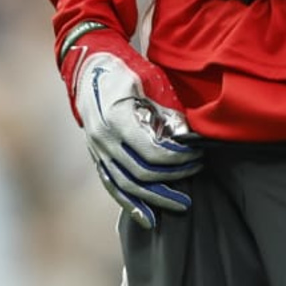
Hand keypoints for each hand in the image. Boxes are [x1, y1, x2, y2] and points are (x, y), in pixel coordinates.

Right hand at [70, 35, 201, 228]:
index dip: (177, 158)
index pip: (151, 151)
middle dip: (172, 179)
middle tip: (197, 173)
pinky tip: (148, 218)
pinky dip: (130, 205)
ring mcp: (97, 150)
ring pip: (127, 186)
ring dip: (156, 198)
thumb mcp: (146, 80)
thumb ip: (163, 109)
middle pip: (141, 173)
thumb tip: (185, 136)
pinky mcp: (96, 156)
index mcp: (116, 119)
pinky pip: (113, 186)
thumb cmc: (124, 70)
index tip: (196, 154)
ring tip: (182, 205)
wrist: (88, 67)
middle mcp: (103, 139)